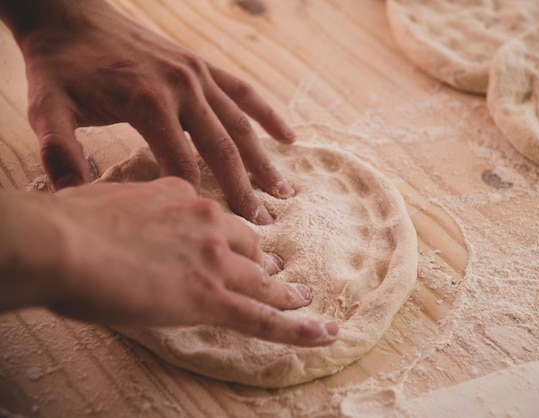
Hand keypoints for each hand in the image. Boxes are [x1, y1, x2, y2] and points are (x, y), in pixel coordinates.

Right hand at [0, 178, 337, 345]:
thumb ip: (128, 206)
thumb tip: (118, 212)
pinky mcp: (212, 297)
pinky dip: (298, 330)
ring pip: (263, 281)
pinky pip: (265, 318)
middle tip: (277, 270)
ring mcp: (214, 260)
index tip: (230, 244)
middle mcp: (208, 222)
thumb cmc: (68, 224)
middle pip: (249, 246)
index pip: (216, 219)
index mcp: (183, 195)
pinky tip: (324, 333)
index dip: (227, 236)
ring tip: (303, 299)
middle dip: (264, 261)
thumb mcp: (106, 200)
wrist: (60, 242)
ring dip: (287, 292)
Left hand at [10, 0, 294, 223]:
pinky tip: (289, 137)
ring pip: (241, 124)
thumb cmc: (61, 64)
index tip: (213, 231)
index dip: (197, 201)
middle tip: (264, 224)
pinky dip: (267, 115)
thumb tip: (76, 198)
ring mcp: (198, 74)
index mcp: (148, 103)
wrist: (70, 15)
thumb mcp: (48, 107)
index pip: (182, 165)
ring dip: (264, 160)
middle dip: (244, 190)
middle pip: (222, 150)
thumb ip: (60, 152)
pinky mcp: (203, 65)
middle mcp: (182, 88)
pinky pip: (244, 92)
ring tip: (285, 191)